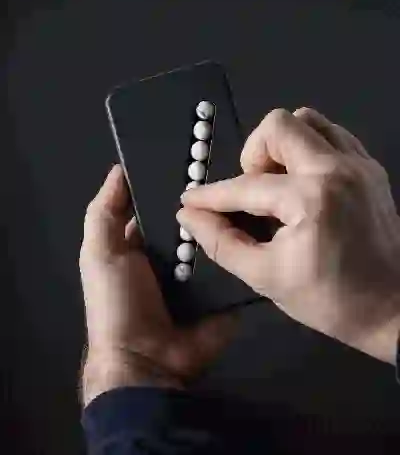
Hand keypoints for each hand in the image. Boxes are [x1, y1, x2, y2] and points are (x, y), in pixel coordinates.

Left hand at [80, 165, 234, 405]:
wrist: (150, 361)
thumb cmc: (118, 302)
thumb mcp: (100, 253)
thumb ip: (105, 212)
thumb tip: (119, 169)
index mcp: (141, 243)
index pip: (160, 204)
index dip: (173, 182)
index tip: (198, 155)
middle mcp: (173, 255)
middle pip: (193, 220)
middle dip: (208, 201)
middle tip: (236, 172)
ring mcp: (201, 273)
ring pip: (217, 238)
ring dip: (231, 222)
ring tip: (257, 195)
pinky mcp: (223, 290)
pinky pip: (236, 264)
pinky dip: (246, 250)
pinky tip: (269, 228)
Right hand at [178, 108, 399, 363]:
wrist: (396, 308)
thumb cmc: (330, 300)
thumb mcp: (266, 277)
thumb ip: (221, 242)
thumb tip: (189, 216)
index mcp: (310, 199)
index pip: (245, 186)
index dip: (210, 195)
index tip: (189, 200)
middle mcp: (336, 169)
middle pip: (278, 126)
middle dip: (253, 155)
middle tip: (254, 190)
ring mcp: (358, 164)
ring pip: (308, 120)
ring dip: (282, 146)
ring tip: (279, 183)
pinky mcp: (370, 167)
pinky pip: (331, 134)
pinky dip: (309, 148)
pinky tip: (304, 181)